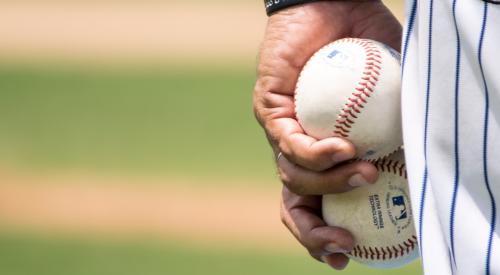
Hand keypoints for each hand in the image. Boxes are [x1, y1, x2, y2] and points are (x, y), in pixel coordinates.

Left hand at [254, 0, 401, 268]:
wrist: (335, 6)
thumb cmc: (368, 48)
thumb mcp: (397, 92)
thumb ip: (406, 125)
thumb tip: (428, 159)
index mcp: (323, 153)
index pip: (317, 204)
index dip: (326, 235)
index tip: (351, 252)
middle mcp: (298, 148)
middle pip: (294, 204)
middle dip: (314, 234)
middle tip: (344, 246)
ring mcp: (282, 130)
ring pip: (293, 178)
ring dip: (331, 185)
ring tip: (365, 172)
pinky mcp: (269, 108)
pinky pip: (287, 142)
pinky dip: (317, 152)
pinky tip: (344, 146)